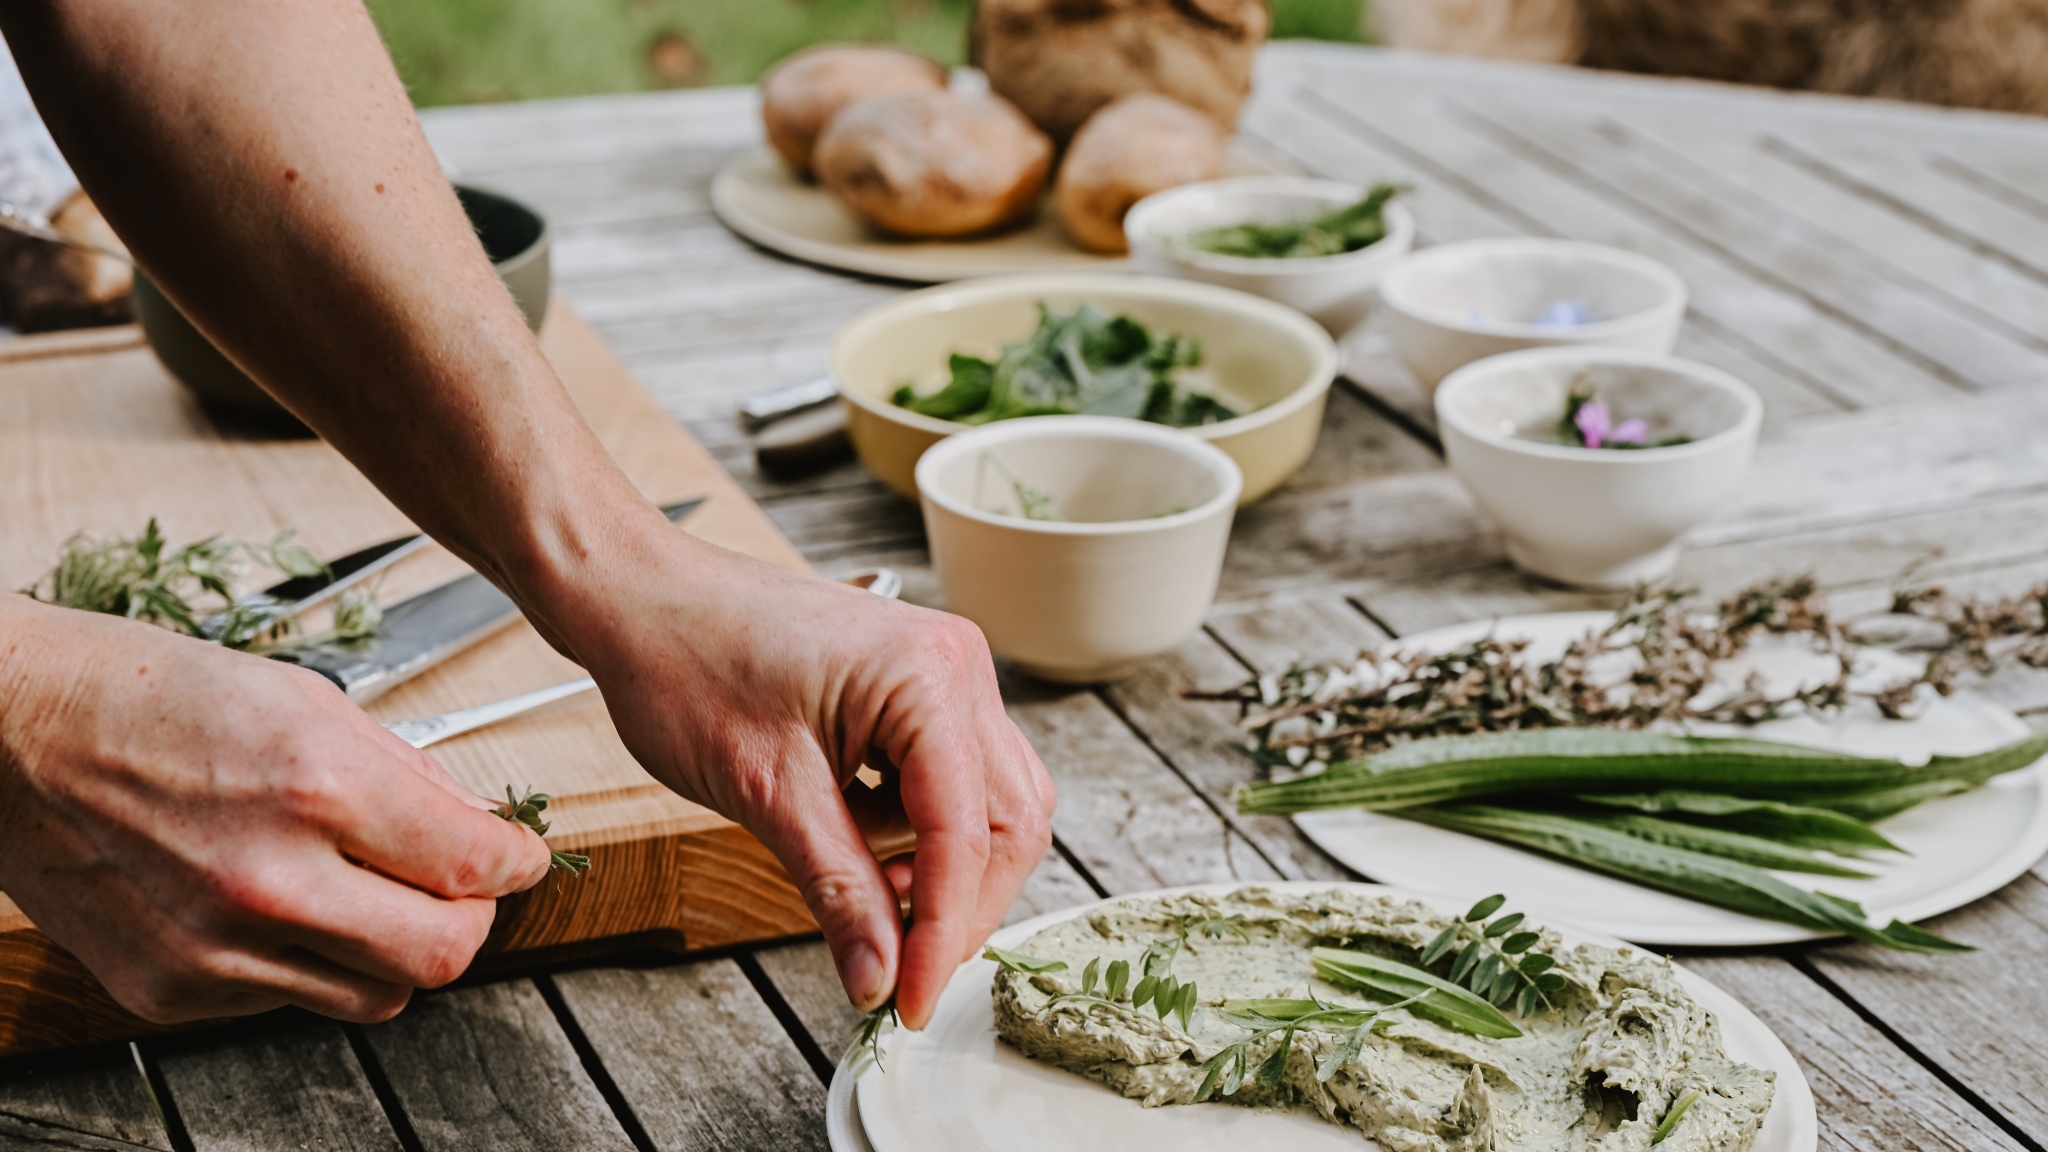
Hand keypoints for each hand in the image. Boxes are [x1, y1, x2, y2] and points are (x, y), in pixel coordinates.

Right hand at [0, 596, 550, 1022]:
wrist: (6, 736)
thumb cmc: (146, 697)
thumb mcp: (304, 700)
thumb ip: (408, 776)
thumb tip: (481, 829)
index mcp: (314, 787)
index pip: (470, 863)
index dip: (518, 861)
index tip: (521, 855)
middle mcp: (268, 880)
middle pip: (441, 955)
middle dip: (473, 920)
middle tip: (464, 889)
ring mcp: (214, 949)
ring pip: (377, 997)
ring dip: (397, 951)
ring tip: (371, 895)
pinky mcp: (171, 991)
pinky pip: (292, 1001)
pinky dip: (314, 963)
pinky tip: (284, 907)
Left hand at [549, 517, 1056, 1028]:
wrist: (639, 598)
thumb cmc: (687, 664)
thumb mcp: (767, 794)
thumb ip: (839, 889)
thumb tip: (881, 979)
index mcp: (930, 678)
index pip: (969, 833)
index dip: (943, 932)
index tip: (909, 1003)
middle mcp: (957, 666)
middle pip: (1007, 820)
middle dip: (959, 904)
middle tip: (898, 971)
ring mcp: (941, 674)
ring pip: (988, 804)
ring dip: (941, 870)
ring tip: (867, 902)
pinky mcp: (914, 690)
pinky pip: (949, 779)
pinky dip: (917, 833)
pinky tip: (859, 850)